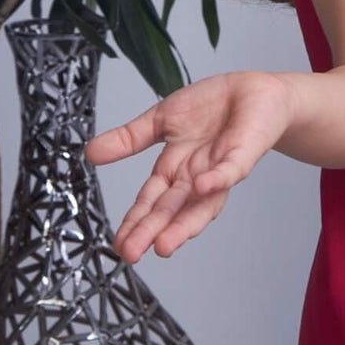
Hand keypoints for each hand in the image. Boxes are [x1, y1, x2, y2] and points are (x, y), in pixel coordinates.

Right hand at [84, 70, 291, 263]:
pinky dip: (218, 179)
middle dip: (153, 232)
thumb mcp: (161, 119)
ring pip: (202, 202)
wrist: (255, 89)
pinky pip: (231, 169)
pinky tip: (202, 186)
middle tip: (133, 254)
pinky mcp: (244, 152)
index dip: (135, 221)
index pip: (151, 200)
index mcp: (175, 168)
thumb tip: (90, 153)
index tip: (119, 244)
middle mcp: (197, 175)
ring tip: (165, 244)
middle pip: (172, 209)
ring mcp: (221, 167)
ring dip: (184, 223)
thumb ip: (129, 139)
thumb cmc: (212, 106)